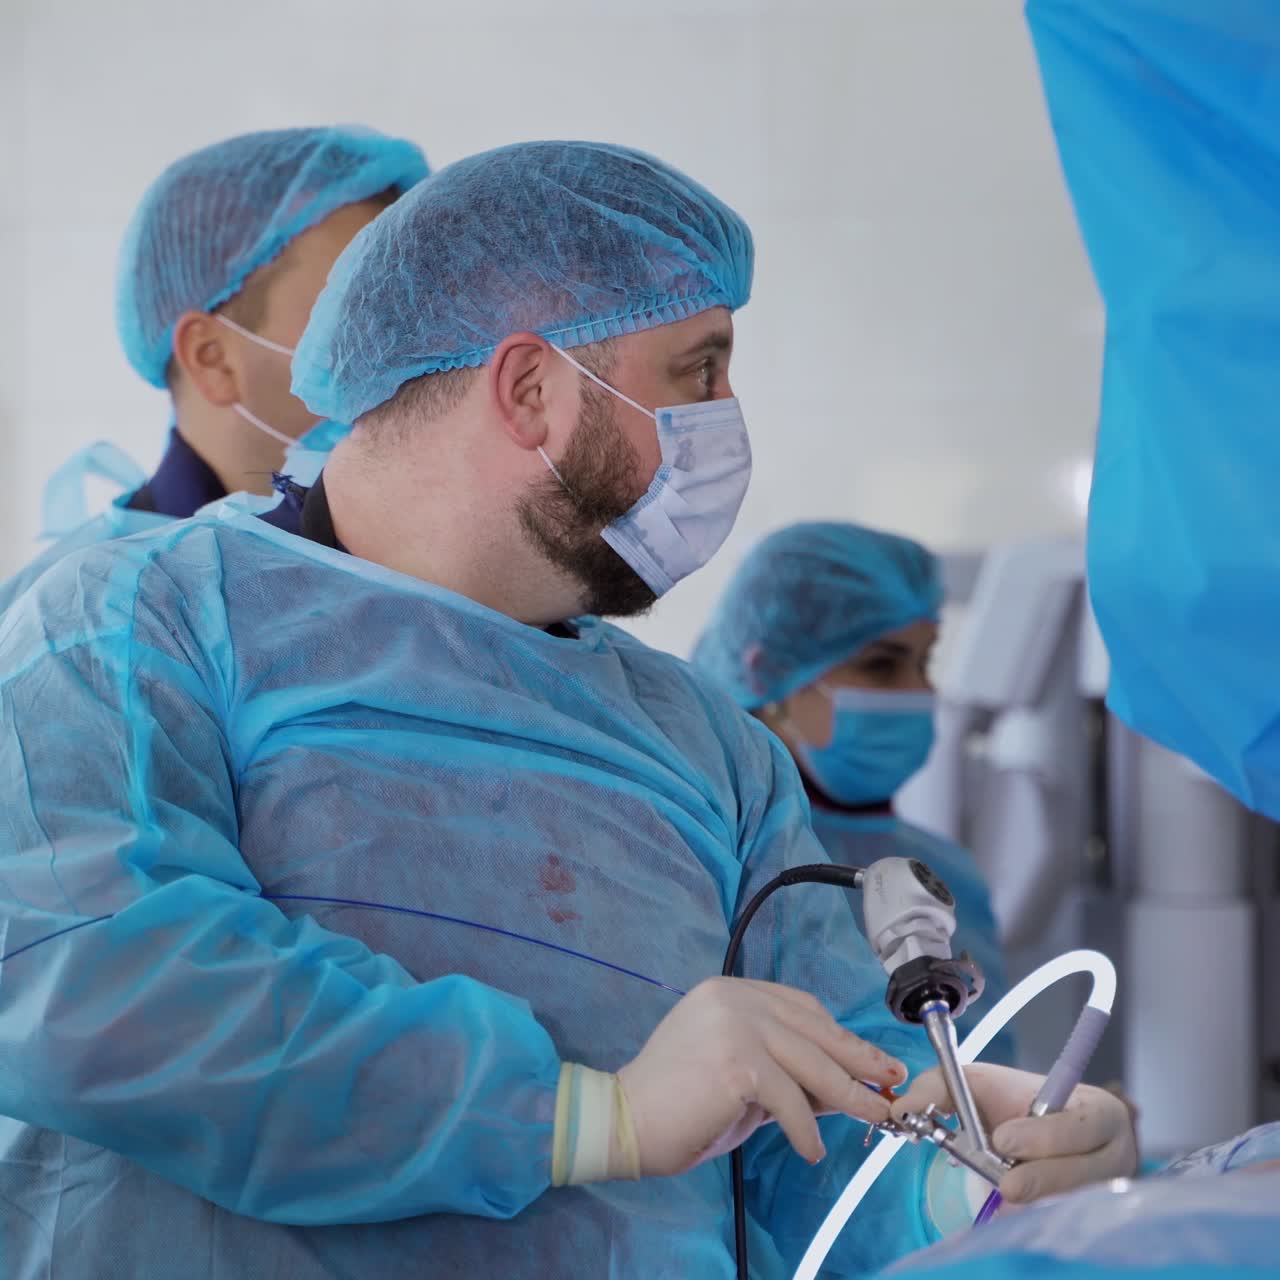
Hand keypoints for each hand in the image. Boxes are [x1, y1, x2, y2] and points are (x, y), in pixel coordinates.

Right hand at [617, 977, 906, 1177]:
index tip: (868, 1057)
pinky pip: (790, 1098)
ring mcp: (736, 1025)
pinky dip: (806, 1128)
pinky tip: (811, 1149)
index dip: (839, 1033)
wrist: (626, 1119)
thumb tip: (842, 1086)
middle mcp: (734, 998)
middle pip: (813, 1029)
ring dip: (849, 1095)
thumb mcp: (741, 1078)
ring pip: (811, 1062)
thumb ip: (784, 1072)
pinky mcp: (737, 1062)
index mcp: (731, 991)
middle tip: (890, 1081)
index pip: (800, 1006)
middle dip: (858, 1059)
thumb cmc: (678, 1102)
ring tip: (874, 1116)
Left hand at [891, 1063, 1137, 1202]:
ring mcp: (1110, 1195)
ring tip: (1006, 1194)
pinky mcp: (1096, 1221)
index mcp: (1099, 1112)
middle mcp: (1115, 1156)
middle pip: (1080, 1174)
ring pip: (1071, 1205)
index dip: (1045, 1135)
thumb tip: (900, 1112)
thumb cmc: (1014, 1106)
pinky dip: (1037, 1221)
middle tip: (1004, 1183)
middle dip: (1038, 1178)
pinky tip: (1013, 1217)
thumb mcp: (980, 1085)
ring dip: (1036, 1202)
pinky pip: (1067, 1227)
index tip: (1003, 1140)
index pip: (1084, 1125)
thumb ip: (940, 1088)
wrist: (1042, 1135)